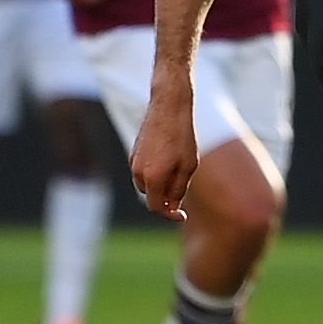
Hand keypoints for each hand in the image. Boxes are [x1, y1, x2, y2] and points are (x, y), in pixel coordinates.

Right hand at [129, 80, 197, 218]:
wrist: (169, 108)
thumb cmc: (183, 137)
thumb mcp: (188, 166)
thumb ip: (179, 189)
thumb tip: (172, 205)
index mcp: (153, 178)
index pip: (157, 207)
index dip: (170, 214)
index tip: (182, 216)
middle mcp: (138, 172)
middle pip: (151, 197)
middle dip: (166, 198)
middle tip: (183, 191)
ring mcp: (134, 162)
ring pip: (146, 185)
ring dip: (160, 185)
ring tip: (178, 170)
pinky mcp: (133, 153)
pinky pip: (143, 172)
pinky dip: (154, 174)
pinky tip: (169, 159)